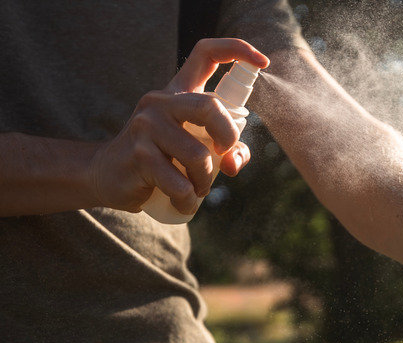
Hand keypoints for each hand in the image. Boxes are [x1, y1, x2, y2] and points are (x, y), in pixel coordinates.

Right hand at [88, 38, 268, 212]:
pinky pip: (178, 182)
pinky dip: (188, 200)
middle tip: (224, 156)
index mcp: (179, 92)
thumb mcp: (195, 147)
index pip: (206, 54)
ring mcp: (146, 125)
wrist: (108, 175)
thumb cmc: (161, 159)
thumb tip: (234, 162)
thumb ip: (227, 150)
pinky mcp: (138, 154)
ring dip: (205, 181)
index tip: (263, 61)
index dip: (237, 49)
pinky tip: (183, 203)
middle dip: (228, 137)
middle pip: (210, 106)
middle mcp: (161, 101)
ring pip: (198, 155)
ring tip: (197, 189)